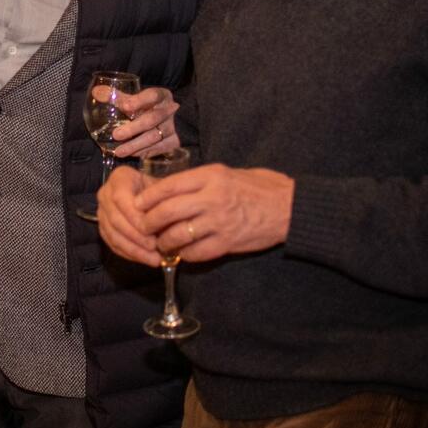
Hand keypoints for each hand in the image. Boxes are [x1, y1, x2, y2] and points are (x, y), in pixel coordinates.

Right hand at [96, 165, 161, 266]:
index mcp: (119, 177)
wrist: (154, 197)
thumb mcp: (163, 190)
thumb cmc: (160, 191)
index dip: (134, 217)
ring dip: (134, 249)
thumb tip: (163, 220)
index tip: (151, 231)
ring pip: (113, 234)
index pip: (120, 198)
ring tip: (153, 259)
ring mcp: (102, 212)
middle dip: (135, 237)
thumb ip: (160, 201)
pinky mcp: (103, 228)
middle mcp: (106, 193)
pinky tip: (144, 259)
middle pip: (115, 218)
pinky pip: (112, 244)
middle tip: (154, 248)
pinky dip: (129, 254)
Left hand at [110, 86, 178, 157]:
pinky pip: (158, 149)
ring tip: (118, 152)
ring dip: (135, 145)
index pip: (152, 95)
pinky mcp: (174, 142)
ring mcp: (173, 127)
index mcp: (161, 96)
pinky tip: (131, 154)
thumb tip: (96, 92)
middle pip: (152, 119)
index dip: (139, 101)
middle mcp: (169, 110)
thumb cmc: (151, 107)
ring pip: (154, 137)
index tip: (125, 106)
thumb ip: (118, 96)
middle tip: (116, 135)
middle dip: (133, 128)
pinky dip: (143, 152)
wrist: (174, 122)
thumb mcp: (139, 99)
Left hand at [138, 164, 293, 261]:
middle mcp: (213, 198)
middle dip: (149, 222)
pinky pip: (196, 252)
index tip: (138, 204)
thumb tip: (169, 190)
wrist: (290, 207)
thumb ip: (200, 181)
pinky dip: (184, 254)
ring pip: (178, 234)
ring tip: (162, 243)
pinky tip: (182, 252)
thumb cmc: (258, 186)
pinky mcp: (228, 243)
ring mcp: (220, 222)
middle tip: (144, 227)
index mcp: (211, 176)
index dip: (148, 197)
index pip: (168, 186)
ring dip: (164, 241)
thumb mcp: (227, 173)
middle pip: (167, 211)